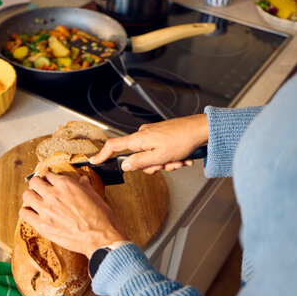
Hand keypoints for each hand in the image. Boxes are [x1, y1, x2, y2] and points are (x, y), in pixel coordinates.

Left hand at [20, 172, 127, 258]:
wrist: (99, 237)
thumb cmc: (100, 218)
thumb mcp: (94, 195)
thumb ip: (85, 186)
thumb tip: (83, 181)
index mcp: (65, 185)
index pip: (49, 175)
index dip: (49, 179)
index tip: (49, 183)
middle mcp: (53, 194)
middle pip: (34, 182)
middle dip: (36, 185)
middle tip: (39, 190)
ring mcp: (46, 210)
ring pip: (27, 196)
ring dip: (30, 197)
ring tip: (34, 201)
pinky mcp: (42, 225)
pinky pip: (24, 214)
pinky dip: (26, 212)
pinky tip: (30, 213)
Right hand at [90, 114, 208, 174]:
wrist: (201, 130)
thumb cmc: (182, 140)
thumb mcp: (158, 157)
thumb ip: (139, 162)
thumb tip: (125, 166)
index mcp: (139, 139)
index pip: (114, 146)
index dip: (102, 155)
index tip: (94, 161)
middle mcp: (144, 135)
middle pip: (137, 158)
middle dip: (152, 166)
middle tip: (166, 165)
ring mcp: (154, 135)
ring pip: (152, 157)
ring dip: (166, 163)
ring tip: (179, 160)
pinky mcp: (163, 137)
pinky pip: (161, 152)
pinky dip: (171, 157)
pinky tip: (183, 157)